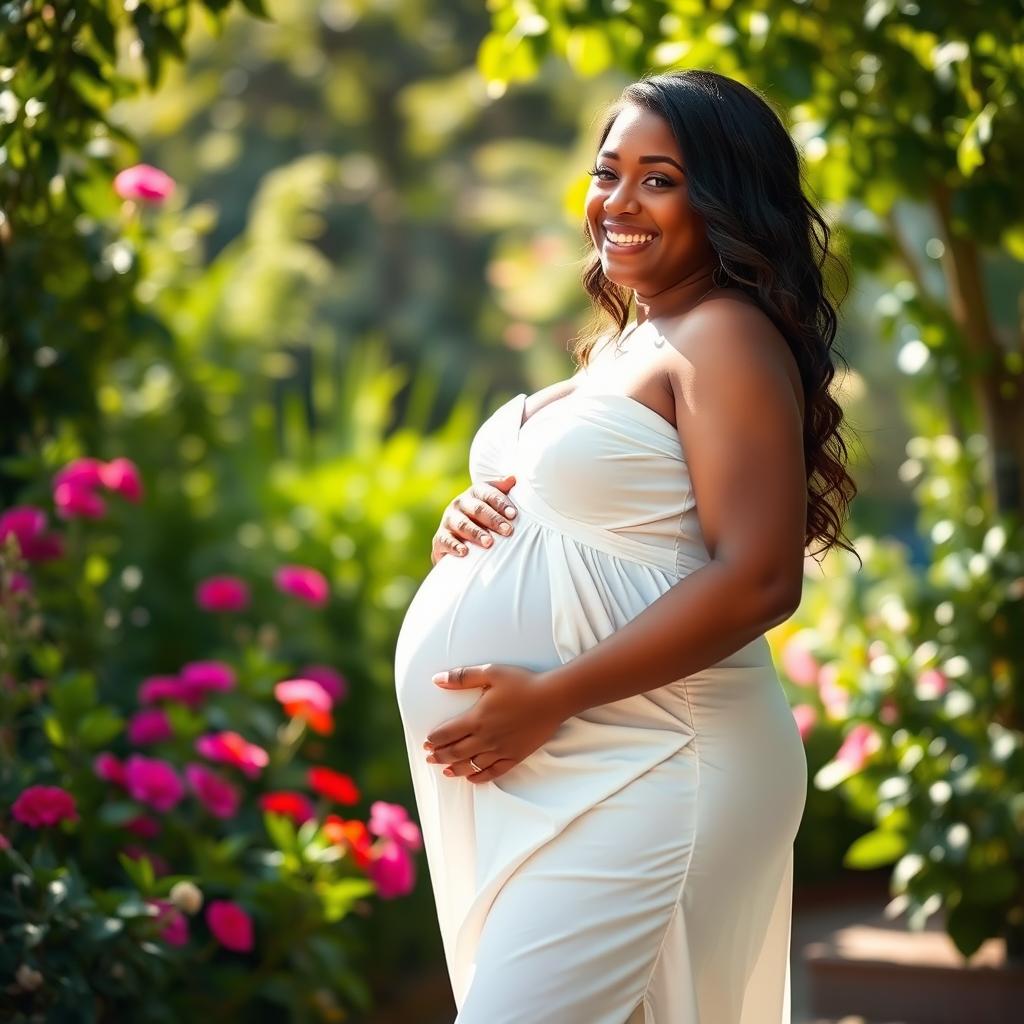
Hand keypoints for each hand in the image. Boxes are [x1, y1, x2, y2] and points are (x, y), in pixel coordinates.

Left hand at [422, 664, 564, 782]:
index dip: (434, 739)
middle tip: (430, 757)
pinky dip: (479, 777)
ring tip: (445, 771)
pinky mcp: (515, 756)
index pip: (447, 734)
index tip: (426, 742)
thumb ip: (462, 677)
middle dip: (440, 756)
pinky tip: (471, 778)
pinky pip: (494, 772)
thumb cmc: (522, 683)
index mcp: (477, 718)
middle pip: (455, 752)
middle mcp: (486, 738)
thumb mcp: (490, 673)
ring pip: (472, 765)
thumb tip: (436, 679)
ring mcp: (500, 749)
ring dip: (455, 769)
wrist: (553, 698)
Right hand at [430, 475, 517, 564]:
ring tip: (489, 543)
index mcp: (474, 493)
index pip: (488, 493)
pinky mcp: (440, 537)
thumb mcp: (491, 504)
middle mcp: (459, 503)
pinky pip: (446, 540)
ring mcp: (448, 520)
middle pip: (477, 509)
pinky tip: (464, 552)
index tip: (513, 515)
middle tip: (507, 531)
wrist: (456, 538)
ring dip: (476, 533)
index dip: (501, 503)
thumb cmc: (481, 519)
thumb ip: (502, 492)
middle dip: (493, 519)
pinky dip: (455, 546)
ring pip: (463, 524)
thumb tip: (513, 478)